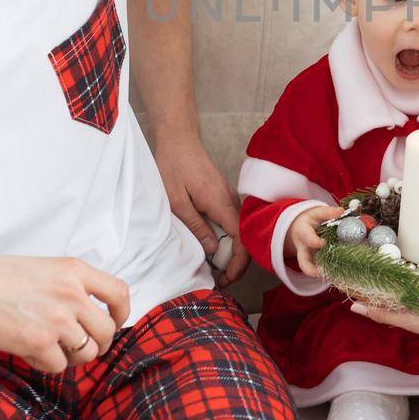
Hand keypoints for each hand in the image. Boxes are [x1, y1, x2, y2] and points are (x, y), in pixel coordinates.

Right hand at [0, 255, 129, 373]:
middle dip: (99, 344)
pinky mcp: (40, 342)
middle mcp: (73, 294)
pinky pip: (59, 366)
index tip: (114, 322)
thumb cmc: (1, 279)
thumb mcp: (47, 269)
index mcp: (76, 271)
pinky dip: (47, 364)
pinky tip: (32, 352)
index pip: (119, 292)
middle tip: (84, 347)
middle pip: (107, 331)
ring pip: (87, 352)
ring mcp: (58, 320)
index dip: (122, 312)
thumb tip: (93, 314)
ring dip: (73, 356)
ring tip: (53, 348)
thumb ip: (72, 286)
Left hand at [155, 135, 250, 286]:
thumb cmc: (174, 167)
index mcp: (221, 203)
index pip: (242, 240)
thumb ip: (196, 226)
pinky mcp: (223, 196)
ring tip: (214, 267)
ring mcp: (229, 198)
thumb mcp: (177, 202)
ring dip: (230, 252)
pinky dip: (226, 239)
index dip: (238, 264)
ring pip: (239, 231)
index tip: (225, 279)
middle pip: (244, 239)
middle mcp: (231, 201)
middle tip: (218, 279)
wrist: (179, 140)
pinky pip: (231, 222)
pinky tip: (211, 247)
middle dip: (235, 263)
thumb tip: (212, 250)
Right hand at [287, 204, 347, 277]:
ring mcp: (309, 258)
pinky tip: (341, 276)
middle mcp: (304, 249)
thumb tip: (341, 211)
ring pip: (311, 270)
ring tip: (335, 277)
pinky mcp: (314, 263)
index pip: (307, 239)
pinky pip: (320, 271)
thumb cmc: (311, 220)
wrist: (301, 227)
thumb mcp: (317, 213)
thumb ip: (328, 213)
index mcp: (303, 233)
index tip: (323, 243)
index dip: (314, 242)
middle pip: (303, 262)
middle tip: (323, 271)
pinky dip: (329, 274)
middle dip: (311, 269)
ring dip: (323, 274)